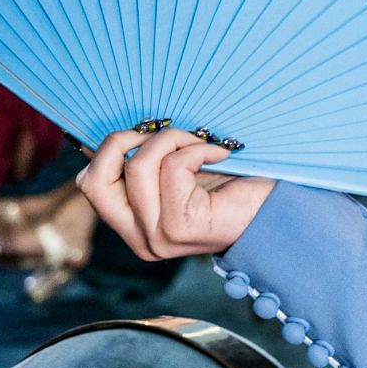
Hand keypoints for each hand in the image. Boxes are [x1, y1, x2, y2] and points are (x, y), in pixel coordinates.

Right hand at [76, 127, 275, 260]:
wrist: (276, 209)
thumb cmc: (231, 186)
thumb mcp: (179, 169)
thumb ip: (146, 159)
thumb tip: (111, 132)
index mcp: (132, 225)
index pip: (90, 185)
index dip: (105, 149)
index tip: (141, 130)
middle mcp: (139, 237)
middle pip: (96, 181)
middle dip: (122, 141)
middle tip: (159, 130)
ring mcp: (155, 237)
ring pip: (138, 167)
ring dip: (172, 140)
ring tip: (202, 142)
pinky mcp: (177, 228)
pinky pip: (173, 168)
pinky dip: (197, 149)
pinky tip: (220, 154)